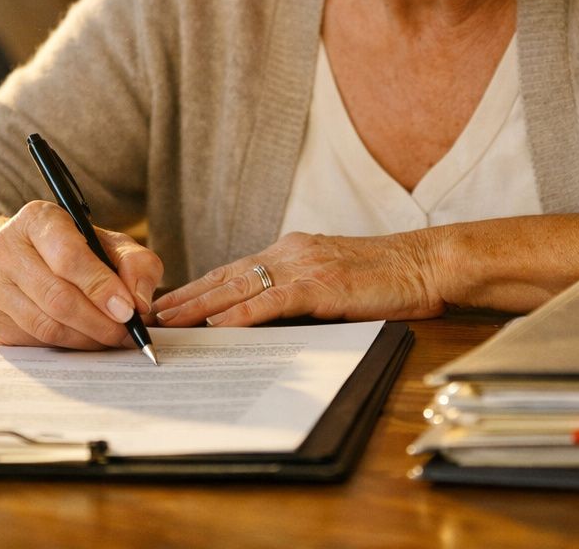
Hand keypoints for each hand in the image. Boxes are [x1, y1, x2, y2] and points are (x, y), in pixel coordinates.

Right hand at [0, 200, 162, 349]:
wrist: (17, 257)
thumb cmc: (71, 249)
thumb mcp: (108, 243)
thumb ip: (135, 263)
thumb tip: (139, 302)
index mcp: (37, 219)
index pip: (68, 256)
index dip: (101, 287)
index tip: (129, 311)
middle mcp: (4, 248)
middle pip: (57, 297)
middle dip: (99, 321)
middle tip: (126, 334)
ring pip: (45, 325)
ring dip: (85, 339)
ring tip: (110, 339)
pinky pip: (33, 341)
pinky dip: (65, 347)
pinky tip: (84, 340)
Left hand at [152, 230, 445, 327]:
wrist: (428, 263)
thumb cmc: (390, 278)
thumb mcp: (336, 282)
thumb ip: (303, 292)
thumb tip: (269, 315)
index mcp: (293, 252)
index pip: (234, 271)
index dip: (198, 288)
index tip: (168, 302)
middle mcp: (290, 253)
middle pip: (224, 277)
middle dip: (185, 297)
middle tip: (150, 313)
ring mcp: (303, 266)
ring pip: (237, 287)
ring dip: (198, 307)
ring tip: (168, 322)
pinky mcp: (319, 284)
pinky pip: (268, 301)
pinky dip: (237, 315)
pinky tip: (215, 327)